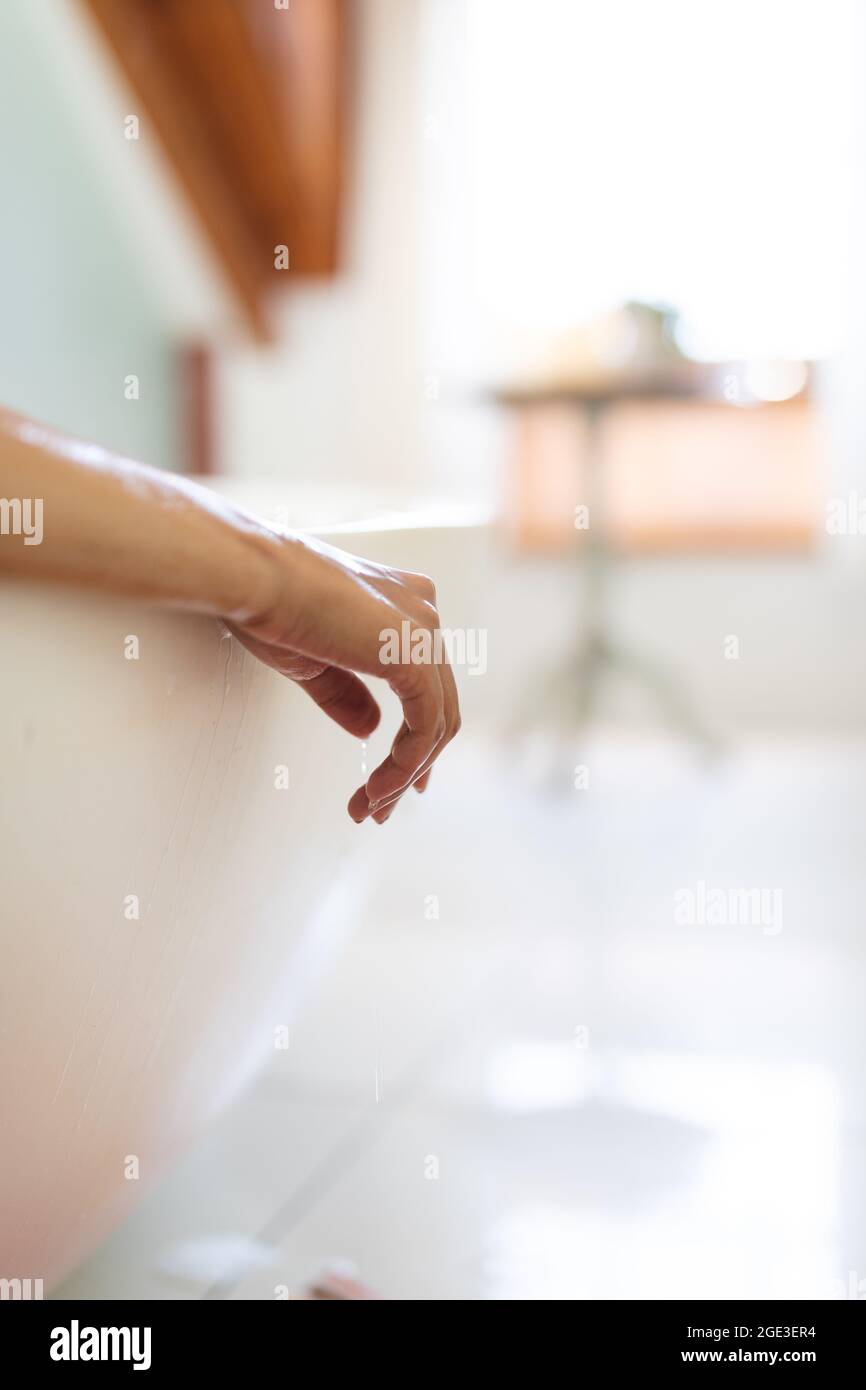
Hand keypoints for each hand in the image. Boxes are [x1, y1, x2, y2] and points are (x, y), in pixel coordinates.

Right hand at [228, 531, 460, 823]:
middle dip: (412, 766)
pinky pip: (425, 725)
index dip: (419, 737)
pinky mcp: (414, 654)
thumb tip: (371, 729)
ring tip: (371, 807)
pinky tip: (377, 789)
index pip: (427, 681)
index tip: (401, 779)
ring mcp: (423, 630)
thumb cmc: (265, 602)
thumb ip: (346, 693)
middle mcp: (422, 611)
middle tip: (380, 807)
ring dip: (405, 774)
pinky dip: (405, 764)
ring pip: (436, 722)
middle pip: (438, 706)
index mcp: (402, 603)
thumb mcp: (312, 660)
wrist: (249, 575)